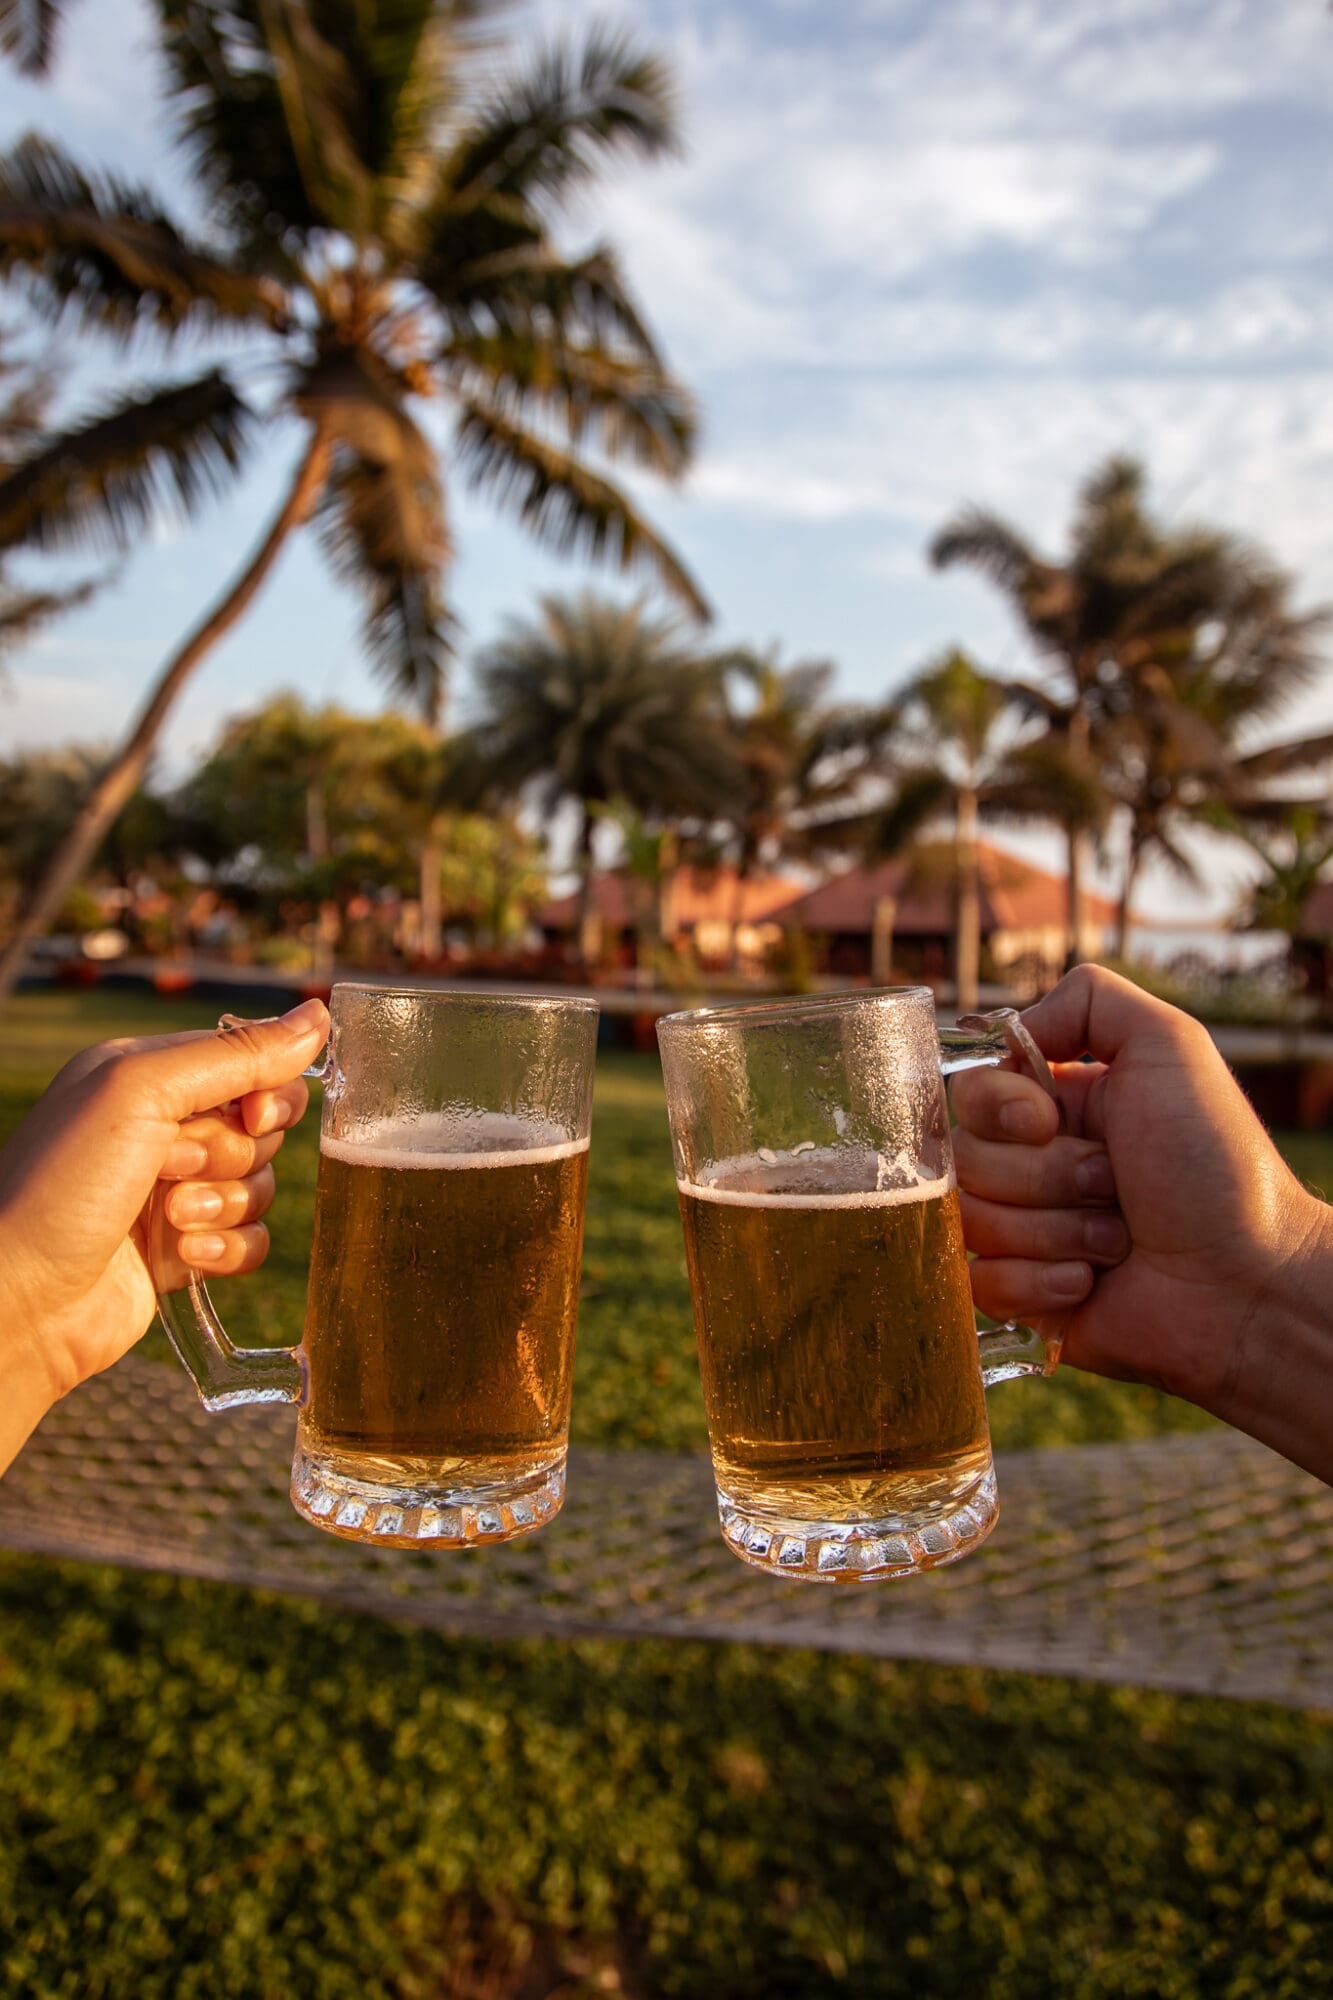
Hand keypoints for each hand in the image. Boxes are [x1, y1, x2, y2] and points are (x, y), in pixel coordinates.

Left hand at [0, 999, 328, 1472]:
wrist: (17, 1302)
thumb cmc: (60, 1187)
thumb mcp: (143, 1093)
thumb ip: (235, 1054)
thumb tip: (318, 1015)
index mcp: (146, 1075)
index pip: (250, 1062)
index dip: (267, 1092)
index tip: (251, 1116)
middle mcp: (159, 1127)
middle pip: (263, 1125)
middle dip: (233, 1153)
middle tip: (176, 1168)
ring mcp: (171, 1191)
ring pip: (260, 1185)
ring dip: (224, 1205)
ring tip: (168, 1218)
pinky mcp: (182, 1250)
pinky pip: (250, 1240)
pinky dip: (227, 1250)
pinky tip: (183, 1257)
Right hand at [949, 964, 1332, 1480]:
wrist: (1247, 1283)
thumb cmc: (1217, 1166)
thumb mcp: (1170, 1045)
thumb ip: (1088, 1000)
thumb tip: (1011, 1029)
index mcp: (1057, 1107)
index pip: (971, 1093)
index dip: (1001, 1109)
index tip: (1049, 1121)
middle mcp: (1036, 1166)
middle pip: (967, 1158)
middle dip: (1047, 1176)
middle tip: (1114, 1186)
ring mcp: (1026, 1233)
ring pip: (973, 1220)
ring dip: (1057, 1230)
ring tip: (1118, 1240)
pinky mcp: (1024, 1297)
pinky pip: (982, 1281)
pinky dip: (1042, 1282)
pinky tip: (1092, 1283)